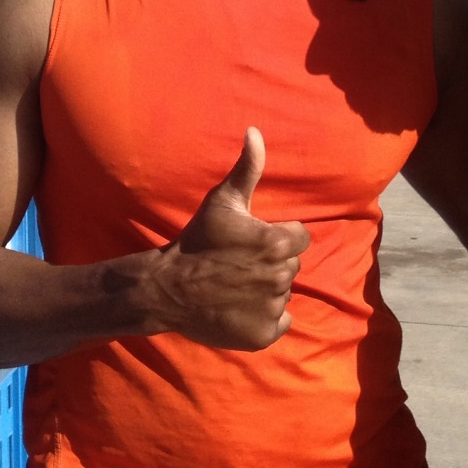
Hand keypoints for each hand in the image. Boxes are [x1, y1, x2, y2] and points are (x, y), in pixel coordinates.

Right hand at [144, 129, 309, 350]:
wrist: (167, 288)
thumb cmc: (197, 240)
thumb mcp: (222, 201)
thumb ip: (247, 168)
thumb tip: (255, 132)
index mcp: (277, 243)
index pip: (299, 238)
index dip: (277, 237)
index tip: (252, 242)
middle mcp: (281, 276)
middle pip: (290, 266)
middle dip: (271, 263)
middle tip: (241, 263)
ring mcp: (272, 307)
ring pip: (283, 293)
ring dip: (266, 289)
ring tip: (237, 284)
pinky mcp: (264, 334)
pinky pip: (280, 321)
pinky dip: (265, 317)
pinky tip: (241, 307)